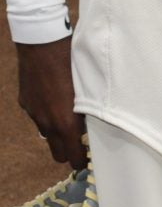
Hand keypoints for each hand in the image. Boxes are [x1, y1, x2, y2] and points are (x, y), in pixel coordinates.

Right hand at [15, 38, 84, 168]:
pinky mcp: (25, 102)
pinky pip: (38, 115)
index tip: (87, 159)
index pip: (72, 157)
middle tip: (80, 144)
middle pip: (57, 152)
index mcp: (65, 123)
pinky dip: (47, 113)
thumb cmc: (73, 64)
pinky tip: (55, 98)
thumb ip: (88, 111)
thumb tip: (90, 125)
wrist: (43, 45)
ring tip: (70, 116)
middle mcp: (47, 122)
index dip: (80, 161)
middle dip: (68, 152)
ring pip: (48, 132)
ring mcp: (34, 113)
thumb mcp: (88, 90)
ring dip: (58, 130)